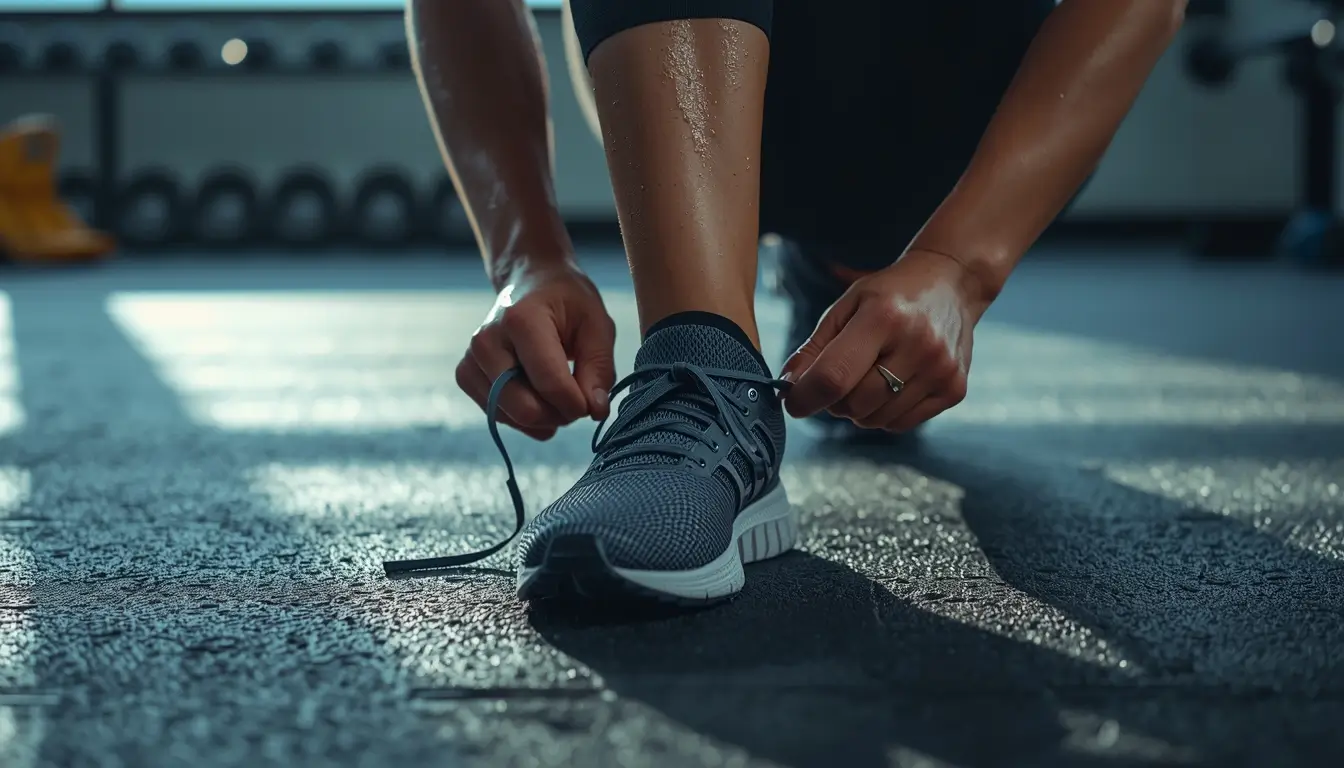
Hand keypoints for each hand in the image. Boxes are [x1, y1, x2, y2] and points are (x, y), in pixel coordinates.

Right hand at [457, 260, 615, 439]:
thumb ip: (600, 370)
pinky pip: (498, 417)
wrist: (530, 282)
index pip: (550, 383)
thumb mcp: (597, 326)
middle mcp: (487, 341)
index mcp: (521, 320)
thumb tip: (595, 411)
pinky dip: (524, 418)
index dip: (578, 404)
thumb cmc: (566, 302)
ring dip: (543, 418)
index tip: (592, 400)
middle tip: (576, 399)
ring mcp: (471, 359)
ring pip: (511, 417)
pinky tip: (538, 397)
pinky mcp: (465, 374)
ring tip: (558, 393)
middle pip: (525, 408)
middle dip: (559, 415)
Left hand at [780, 249, 992, 432]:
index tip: (792, 402)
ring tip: (870, 375)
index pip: (834, 376)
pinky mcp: (954, 390)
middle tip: (838, 379)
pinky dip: (884, 412)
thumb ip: (814, 348)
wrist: (951, 284)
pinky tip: (893, 383)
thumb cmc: (890, 295)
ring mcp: (941, 370)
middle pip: (854, 404)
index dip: (805, 396)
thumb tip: (789, 388)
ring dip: (859, 408)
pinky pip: (900, 424)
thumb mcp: (846, 307)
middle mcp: (918, 344)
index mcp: (884, 316)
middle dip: (833, 400)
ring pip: (875, 420)